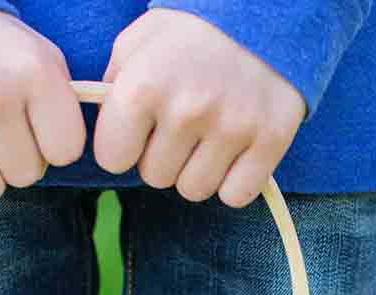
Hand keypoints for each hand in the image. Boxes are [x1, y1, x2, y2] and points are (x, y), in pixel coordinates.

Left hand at [95, 9, 305, 206]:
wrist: (266, 12)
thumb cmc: (193, 32)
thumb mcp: (139, 41)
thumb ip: (114, 84)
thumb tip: (106, 129)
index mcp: (145, 85)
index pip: (113, 159)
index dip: (123, 146)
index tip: (140, 130)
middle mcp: (188, 110)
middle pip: (155, 177)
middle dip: (163, 157)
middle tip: (182, 125)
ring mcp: (232, 128)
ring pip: (194, 189)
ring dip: (197, 170)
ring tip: (208, 136)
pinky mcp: (270, 141)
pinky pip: (235, 195)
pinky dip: (233, 180)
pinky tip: (235, 151)